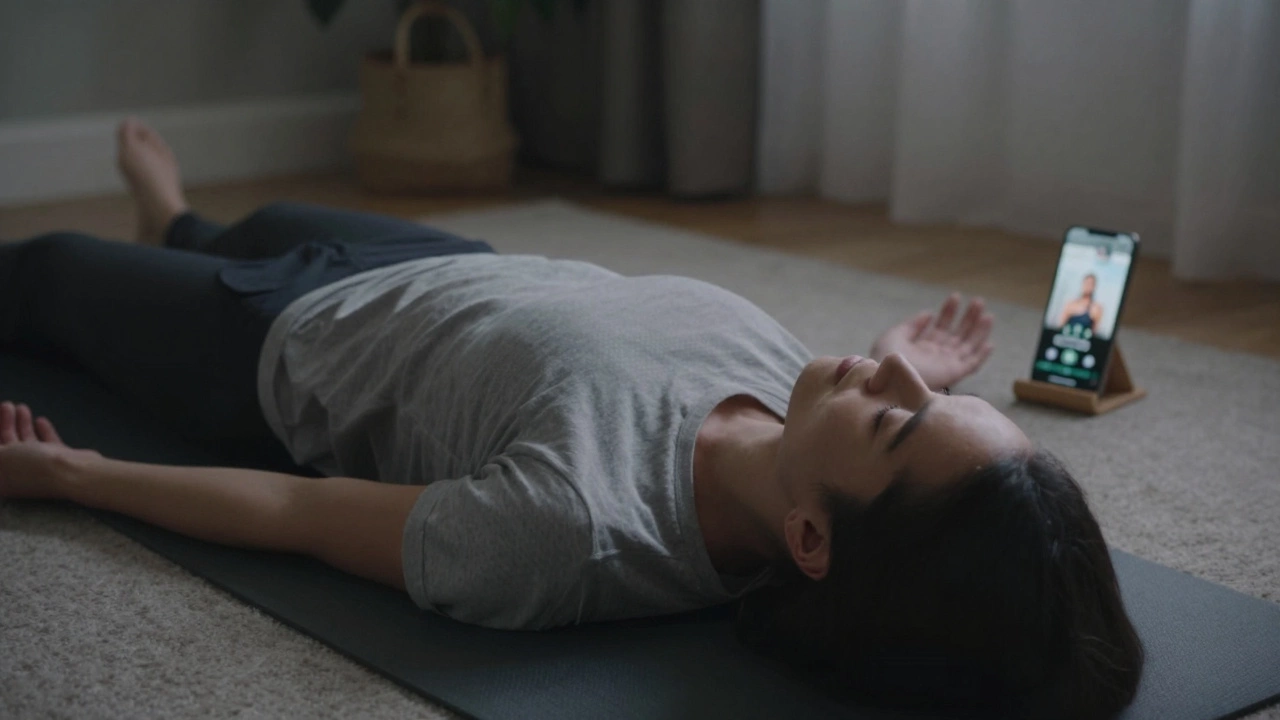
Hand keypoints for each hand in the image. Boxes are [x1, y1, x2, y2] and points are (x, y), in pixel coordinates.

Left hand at [0, 401, 100, 500]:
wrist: (73, 473)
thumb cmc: (33, 467)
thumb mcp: (1, 457)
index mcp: (3, 479)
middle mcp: (20, 475)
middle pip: (9, 445)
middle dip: (7, 424)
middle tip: (7, 405)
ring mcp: (42, 468)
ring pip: (29, 442)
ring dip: (23, 424)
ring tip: (21, 407)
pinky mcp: (61, 461)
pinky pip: (49, 443)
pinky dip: (44, 431)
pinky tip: (41, 421)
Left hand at [869, 293, 993, 390]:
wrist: (885, 376)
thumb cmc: (885, 358)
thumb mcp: (895, 335)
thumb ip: (912, 325)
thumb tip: (928, 314)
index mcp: (924, 345)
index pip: (941, 326)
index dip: (949, 311)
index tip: (955, 296)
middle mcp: (937, 354)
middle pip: (958, 334)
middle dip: (969, 318)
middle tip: (979, 301)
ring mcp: (945, 364)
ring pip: (968, 346)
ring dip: (979, 331)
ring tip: (987, 314)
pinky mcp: (952, 374)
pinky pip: (971, 365)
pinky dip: (981, 356)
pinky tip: (989, 342)